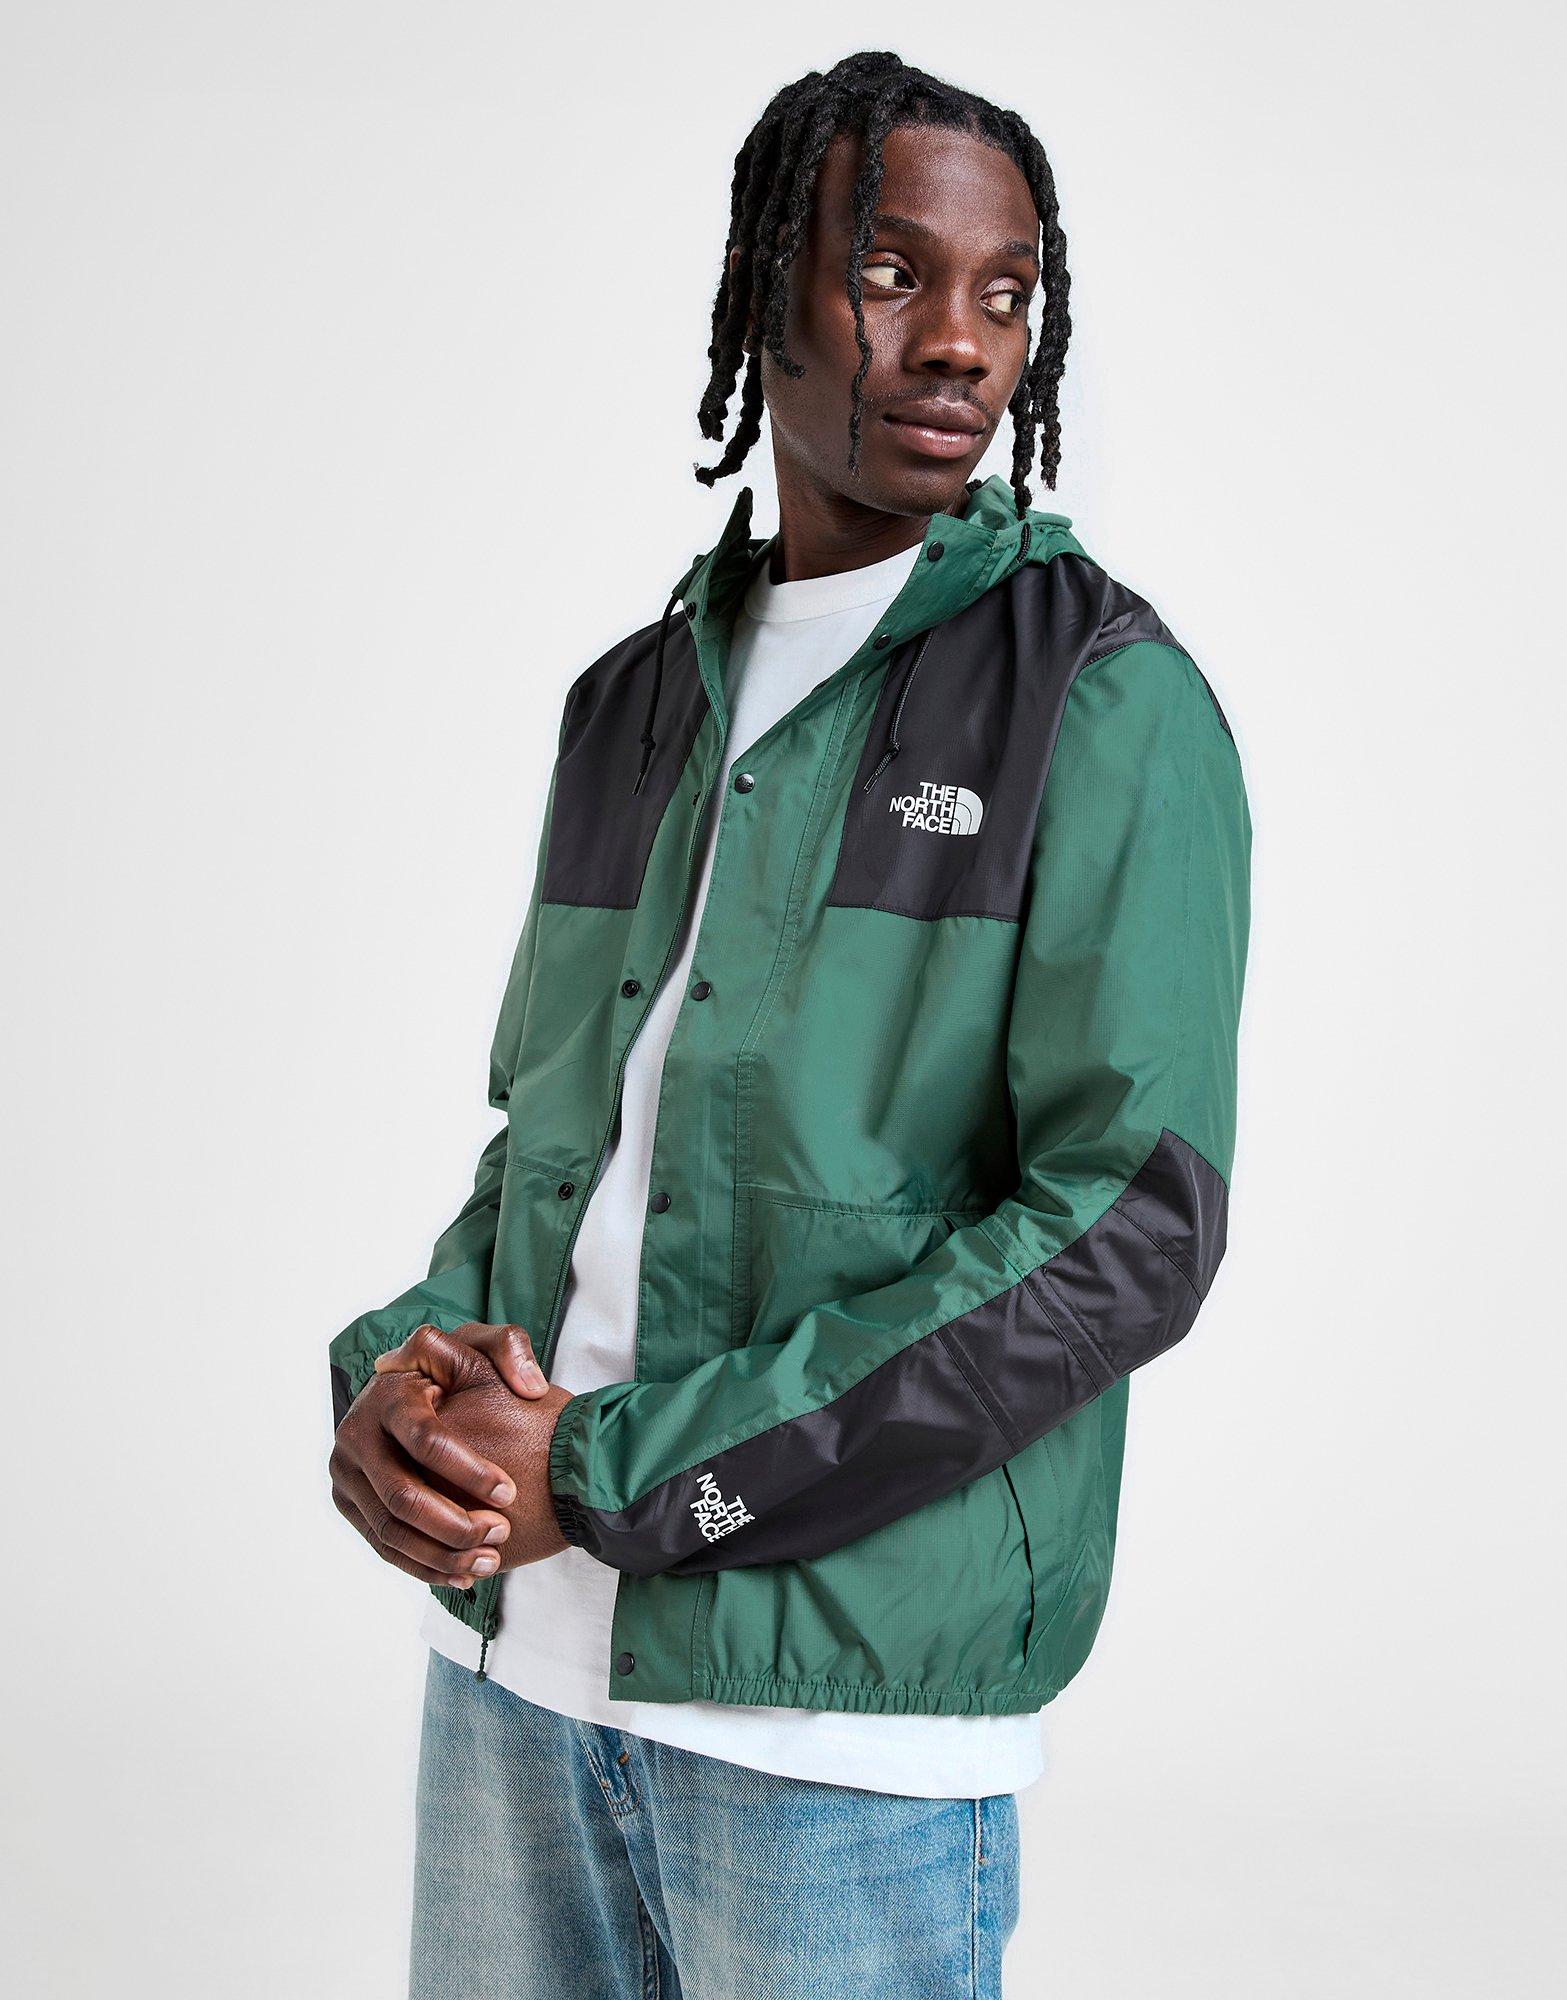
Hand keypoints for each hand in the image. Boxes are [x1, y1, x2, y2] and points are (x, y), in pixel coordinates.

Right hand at [372, 1322, 570, 1571]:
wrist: (437, 1404)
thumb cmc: (469, 1376)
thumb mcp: (491, 1350)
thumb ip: (511, 1348)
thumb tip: (528, 1387)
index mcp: (388, 1392)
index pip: (425, 1438)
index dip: (469, 1470)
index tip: (509, 1492)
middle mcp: (356, 1432)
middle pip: (402, 1495)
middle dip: (455, 1523)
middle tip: (500, 1532)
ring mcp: (346, 1471)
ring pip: (390, 1530)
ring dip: (442, 1554)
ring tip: (489, 1560)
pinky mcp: (348, 1502)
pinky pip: (382, 1546)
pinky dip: (423, 1567)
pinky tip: (464, 1576)